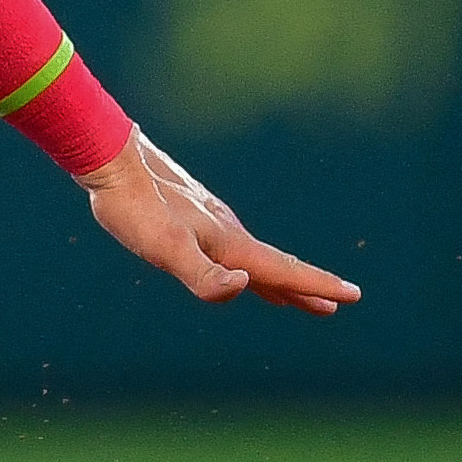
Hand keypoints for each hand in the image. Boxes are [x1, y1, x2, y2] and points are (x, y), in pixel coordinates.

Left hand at [82, 132, 359, 314]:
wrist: (108, 157)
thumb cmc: (133, 207)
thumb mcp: (164, 249)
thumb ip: (203, 275)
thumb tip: (246, 287)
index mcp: (228, 244)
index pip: (281, 271)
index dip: (316, 286)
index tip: (353, 296)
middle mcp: (226, 231)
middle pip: (273, 266)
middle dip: (305, 288)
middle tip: (336, 305)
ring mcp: (209, 220)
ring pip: (252, 256)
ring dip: (276, 278)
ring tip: (293, 296)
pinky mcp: (188, 213)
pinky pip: (228, 245)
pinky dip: (245, 262)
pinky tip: (233, 262)